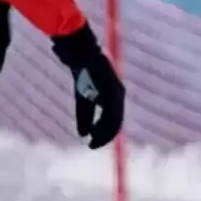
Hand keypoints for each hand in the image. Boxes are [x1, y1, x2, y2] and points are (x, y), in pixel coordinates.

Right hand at [51, 26, 125, 148]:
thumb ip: (84, 116)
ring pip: (114, 121)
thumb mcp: (82, 99)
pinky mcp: (112, 92)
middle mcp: (118, 95)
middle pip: (116, 122)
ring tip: (93, 142)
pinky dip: (101, 126)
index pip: (113, 119)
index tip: (93, 142)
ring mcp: (116, 93)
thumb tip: (82, 135)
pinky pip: (109, 114)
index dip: (104, 133)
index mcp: (114, 95)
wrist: (82, 54)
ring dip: (103, 134)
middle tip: (93, 146)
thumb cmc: (81, 72)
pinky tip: (93, 132)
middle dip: (104, 136)